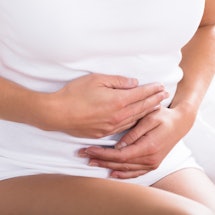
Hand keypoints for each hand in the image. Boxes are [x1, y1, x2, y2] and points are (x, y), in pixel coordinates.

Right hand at [40, 73, 167, 137]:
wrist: (58, 113)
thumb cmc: (75, 94)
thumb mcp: (96, 80)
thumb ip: (117, 81)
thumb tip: (133, 83)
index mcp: (117, 100)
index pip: (140, 94)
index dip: (152, 89)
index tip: (161, 86)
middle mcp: (118, 115)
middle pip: (142, 107)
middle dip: (155, 100)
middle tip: (165, 95)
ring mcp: (112, 126)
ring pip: (135, 119)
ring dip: (147, 111)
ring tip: (156, 106)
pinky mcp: (104, 133)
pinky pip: (124, 127)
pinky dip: (135, 121)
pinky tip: (138, 118)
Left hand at [79, 104, 194, 178]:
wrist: (180, 123)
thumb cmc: (165, 117)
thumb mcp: (150, 118)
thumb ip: (134, 133)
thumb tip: (120, 145)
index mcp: (148, 147)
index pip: (120, 155)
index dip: (103, 154)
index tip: (89, 149)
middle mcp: (150, 159)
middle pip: (120, 164)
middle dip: (101, 160)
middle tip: (86, 156)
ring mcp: (152, 163)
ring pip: (126, 170)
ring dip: (108, 167)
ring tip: (94, 162)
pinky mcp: (152, 163)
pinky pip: (135, 172)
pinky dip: (123, 174)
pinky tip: (113, 174)